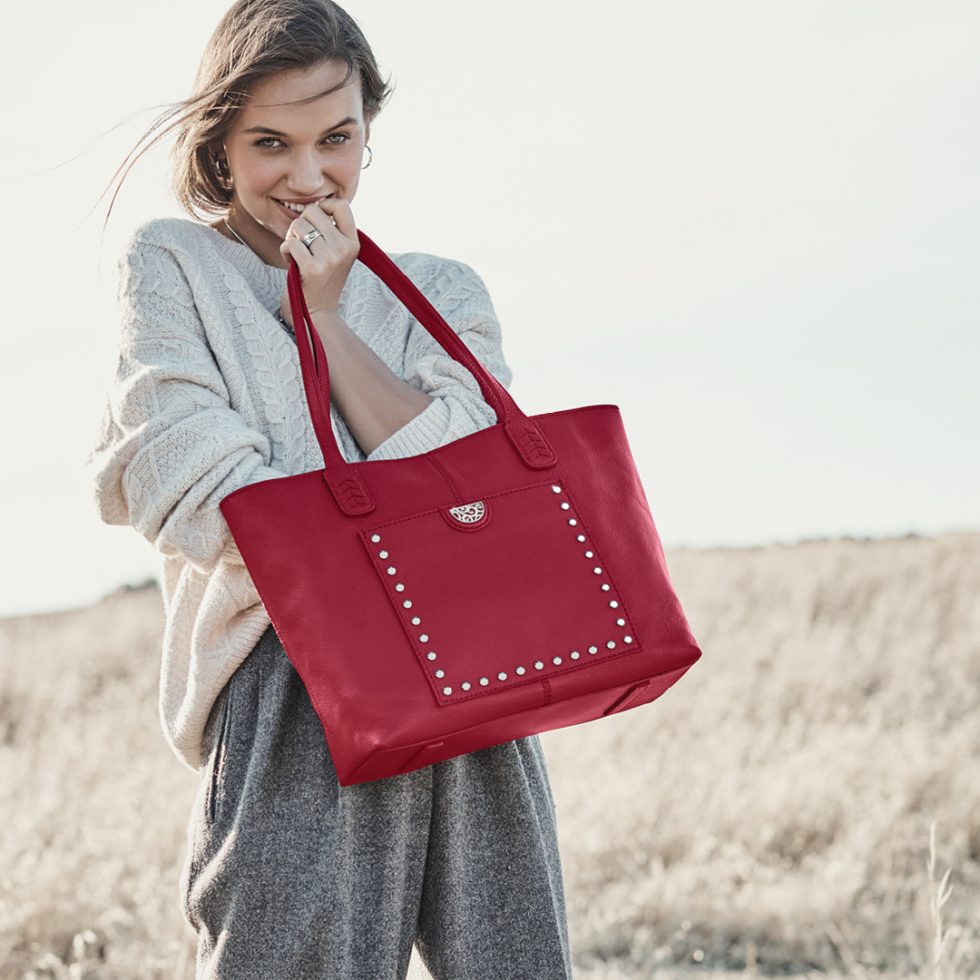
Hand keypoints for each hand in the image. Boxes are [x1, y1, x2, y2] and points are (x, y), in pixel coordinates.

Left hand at [278, 197, 359, 323]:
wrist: (317, 313)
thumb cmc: (320, 280)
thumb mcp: (336, 254)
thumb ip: (332, 231)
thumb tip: (317, 204)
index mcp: (353, 243)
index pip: (342, 205)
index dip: (324, 206)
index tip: (316, 221)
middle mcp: (345, 249)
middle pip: (314, 211)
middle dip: (301, 224)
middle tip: (301, 242)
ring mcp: (331, 259)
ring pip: (299, 226)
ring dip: (291, 237)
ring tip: (296, 252)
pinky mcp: (314, 268)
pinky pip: (291, 243)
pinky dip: (284, 251)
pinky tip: (290, 262)